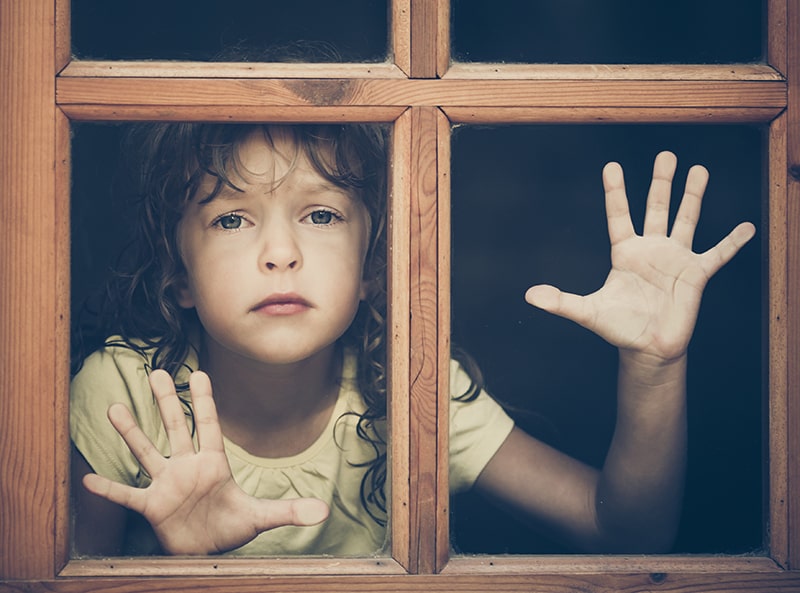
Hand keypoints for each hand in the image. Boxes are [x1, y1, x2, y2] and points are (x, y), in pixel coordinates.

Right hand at [82, 369, 328, 554]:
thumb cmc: (231, 527)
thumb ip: (290, 511)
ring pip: (147, 451)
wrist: (207, 553)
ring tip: (113, 408)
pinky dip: (110, 488)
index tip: (197, 372)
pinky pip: (128, 494)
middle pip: (174, 427)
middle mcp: (187, 467)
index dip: (203, 400)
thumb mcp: (262, 518)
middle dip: (165, 401)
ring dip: (131, 433)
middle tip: (153, 370)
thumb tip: (324, 512)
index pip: (209, 425)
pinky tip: (89, 480)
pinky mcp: (152, 506)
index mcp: (214, 463)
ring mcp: (167, 484)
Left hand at [525, 151, 754, 362]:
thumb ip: (561, 302)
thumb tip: (529, 295)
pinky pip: (717, 254)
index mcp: (625, 253)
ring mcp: (675, 259)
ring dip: (692, 196)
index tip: (612, 166)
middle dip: (661, 182)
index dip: (616, 192)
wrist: (647, 348)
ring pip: (686, 220)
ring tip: (699, 169)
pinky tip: (747, 226)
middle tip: (666, 155)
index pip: (619, 215)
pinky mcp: (695, 275)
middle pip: (656, 208)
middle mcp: (650, 250)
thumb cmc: (618, 328)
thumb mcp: (587, 312)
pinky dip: (732, 242)